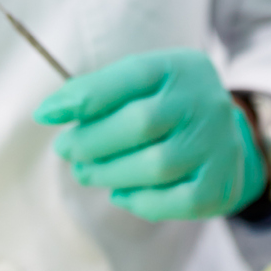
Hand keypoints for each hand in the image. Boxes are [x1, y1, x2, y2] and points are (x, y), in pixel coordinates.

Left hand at [35, 49, 265, 221]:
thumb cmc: (166, 106)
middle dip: (92, 141)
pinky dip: (141, 201)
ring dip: (110, 173)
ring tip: (85, 172)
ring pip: (156, 166)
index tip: (46, 114)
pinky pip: (178, 201)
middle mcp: (204, 102)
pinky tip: (120, 193)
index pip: (129, 77)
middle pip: (140, 124)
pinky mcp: (221, 183)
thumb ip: (99, 91)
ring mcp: (217, 144)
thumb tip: (49, 111)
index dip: (84, 97)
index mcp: (179, 68)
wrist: (225, 135)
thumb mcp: (141, 84)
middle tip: (66, 150)